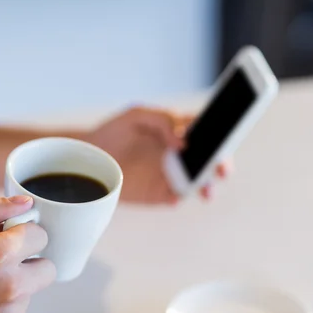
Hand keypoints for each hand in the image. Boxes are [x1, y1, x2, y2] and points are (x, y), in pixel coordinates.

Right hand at [0, 196, 54, 312]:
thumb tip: (22, 202)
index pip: (41, 235)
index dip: (22, 232)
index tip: (5, 237)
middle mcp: (12, 286)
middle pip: (48, 265)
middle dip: (29, 259)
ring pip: (32, 289)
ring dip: (16, 283)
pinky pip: (17, 311)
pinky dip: (4, 306)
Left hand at [85, 106, 230, 203]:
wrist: (88, 154)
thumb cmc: (114, 131)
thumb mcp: (136, 115)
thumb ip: (162, 120)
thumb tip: (182, 142)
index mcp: (179, 132)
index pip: (208, 133)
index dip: (221, 137)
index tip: (224, 141)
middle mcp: (179, 155)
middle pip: (209, 161)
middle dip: (221, 165)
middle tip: (221, 168)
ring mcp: (169, 175)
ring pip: (197, 183)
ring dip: (205, 186)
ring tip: (204, 188)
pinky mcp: (156, 193)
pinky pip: (173, 197)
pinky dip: (177, 197)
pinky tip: (175, 195)